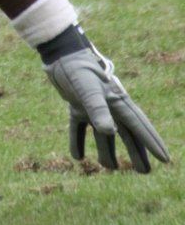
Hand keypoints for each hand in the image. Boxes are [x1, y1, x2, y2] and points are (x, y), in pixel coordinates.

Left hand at [44, 44, 169, 172]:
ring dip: (106, 151)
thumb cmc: (77, 68)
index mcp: (117, 100)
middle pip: (126, 133)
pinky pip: (79, 128)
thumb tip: (111, 132)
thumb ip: (98, 109)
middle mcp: (108, 105)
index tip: (165, 159)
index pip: (139, 125)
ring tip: (110, 167)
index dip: (152, 143)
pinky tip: (77, 157)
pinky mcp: (75, 105)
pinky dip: (78, 141)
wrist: (58, 52)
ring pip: (104, 134)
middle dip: (136, 152)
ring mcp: (92, 105)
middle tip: (144, 172)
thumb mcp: (87, 89)